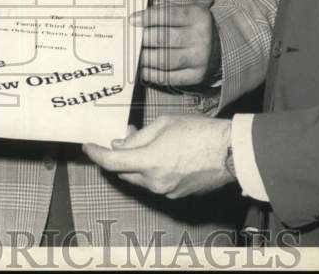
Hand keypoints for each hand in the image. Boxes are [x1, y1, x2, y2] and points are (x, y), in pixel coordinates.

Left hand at [82, 115, 233, 197]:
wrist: (230, 152)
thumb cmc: (199, 133)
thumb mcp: (164, 124)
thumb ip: (138, 136)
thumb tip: (121, 144)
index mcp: (149, 162)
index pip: (112, 162)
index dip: (96, 154)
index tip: (88, 147)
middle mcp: (154, 182)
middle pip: (125, 172)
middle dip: (121, 156)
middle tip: (128, 135)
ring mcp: (166, 191)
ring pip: (140, 178)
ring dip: (137, 163)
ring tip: (149, 142)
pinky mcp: (177, 194)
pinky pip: (155, 183)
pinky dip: (152, 170)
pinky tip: (163, 155)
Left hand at [134, 3, 220, 87]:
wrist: (218, 46)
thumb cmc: (192, 26)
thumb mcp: (184, 12)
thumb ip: (163, 12)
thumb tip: (136, 20)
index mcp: (198, 16)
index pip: (168, 15)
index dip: (148, 17)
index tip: (132, 20)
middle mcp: (201, 38)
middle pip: (164, 38)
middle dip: (143, 38)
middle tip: (131, 39)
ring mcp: (199, 59)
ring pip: (164, 60)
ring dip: (144, 57)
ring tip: (134, 54)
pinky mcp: (196, 76)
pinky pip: (168, 77)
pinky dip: (151, 74)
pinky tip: (142, 68)